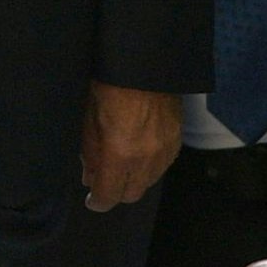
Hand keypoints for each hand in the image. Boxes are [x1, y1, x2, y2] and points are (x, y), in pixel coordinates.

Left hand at [80, 83, 180, 210]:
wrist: (145, 64)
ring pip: (149, 181)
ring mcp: (165, 150)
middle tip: (103, 182)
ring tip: (119, 166)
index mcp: (120, 154)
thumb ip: (90, 153)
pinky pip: (163, 165)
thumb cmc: (108, 86)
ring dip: (133, 179)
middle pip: (131, 194)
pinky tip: (138, 154)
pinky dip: (149, 166)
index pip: (109, 195)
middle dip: (115, 192)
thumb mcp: (89, 119)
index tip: (91, 200)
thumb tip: (89, 177)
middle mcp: (146, 159)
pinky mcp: (177, 139)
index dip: (98, 202)